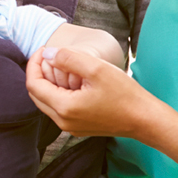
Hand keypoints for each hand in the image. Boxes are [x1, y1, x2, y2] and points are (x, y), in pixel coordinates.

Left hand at [26, 46, 146, 137]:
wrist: (144, 119)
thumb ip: (67, 58)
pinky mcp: (78, 128)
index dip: (34, 63)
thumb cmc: (124, 93)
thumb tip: (47, 54)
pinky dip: (58, 93)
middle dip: (38, 72)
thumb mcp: (96, 68)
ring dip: (48, 83)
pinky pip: (59, 109)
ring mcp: (70, 127)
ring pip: (46, 102)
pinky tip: (72, 80)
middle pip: (36, 94)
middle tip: (50, 55)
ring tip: (61, 65)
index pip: (33, 84)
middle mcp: (62, 121)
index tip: (45, 49)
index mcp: (64, 108)